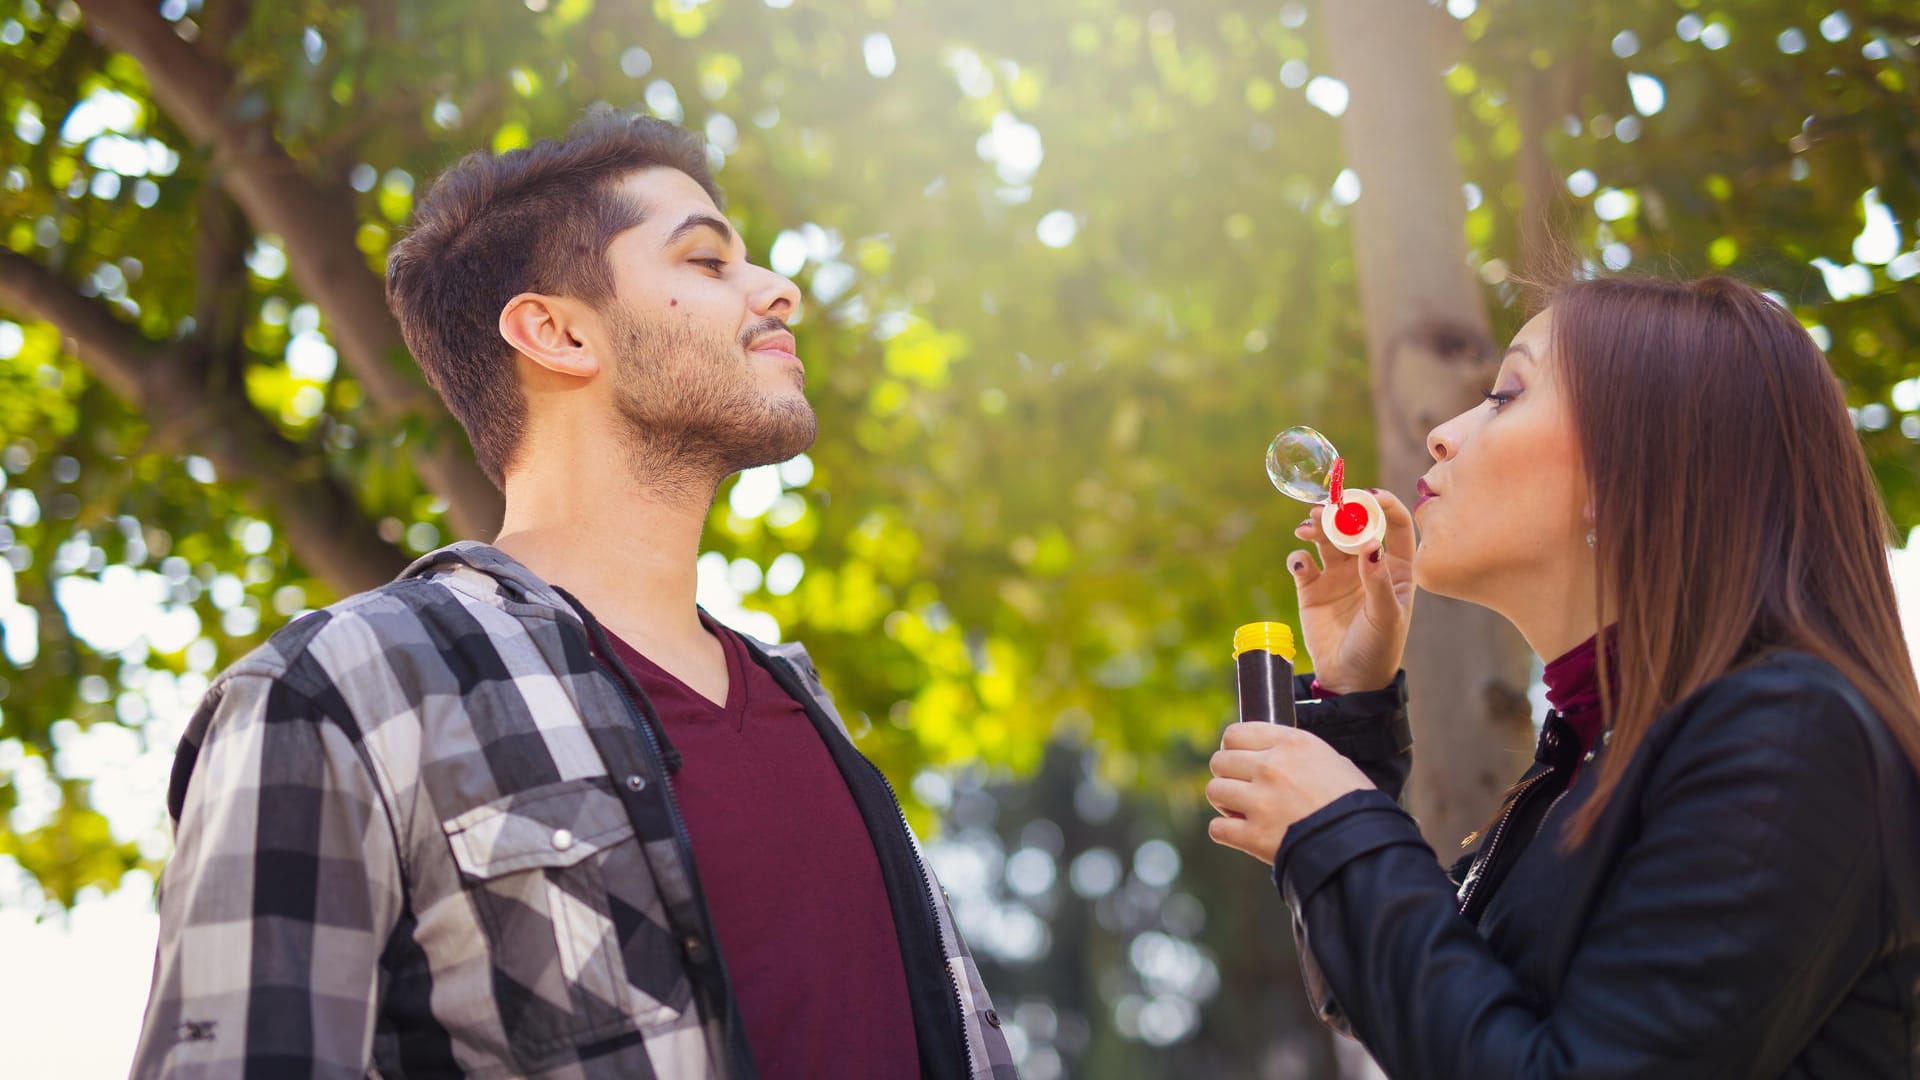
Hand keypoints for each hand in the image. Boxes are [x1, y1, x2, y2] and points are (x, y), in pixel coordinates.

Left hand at [1207, 722, 1371, 864]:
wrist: (1364, 845)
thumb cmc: (1354, 803)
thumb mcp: (1332, 760)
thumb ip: (1297, 753)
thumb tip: (1275, 753)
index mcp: (1291, 743)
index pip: (1234, 733)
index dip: (1233, 748)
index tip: (1239, 759)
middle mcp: (1271, 767)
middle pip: (1219, 761)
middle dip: (1228, 775)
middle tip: (1242, 788)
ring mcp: (1260, 802)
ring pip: (1214, 790)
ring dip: (1224, 802)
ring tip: (1242, 810)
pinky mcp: (1254, 836)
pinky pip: (1217, 827)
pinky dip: (1226, 831)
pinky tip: (1242, 832)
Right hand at [1288, 487, 1415, 693]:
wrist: (1348, 681)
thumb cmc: (1378, 649)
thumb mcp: (1386, 616)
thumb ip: (1377, 580)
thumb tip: (1371, 543)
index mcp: (1395, 567)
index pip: (1394, 524)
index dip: (1383, 505)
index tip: (1366, 496)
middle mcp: (1366, 564)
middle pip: (1353, 525)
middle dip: (1340, 512)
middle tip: (1326, 510)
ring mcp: (1337, 575)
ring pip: (1325, 538)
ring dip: (1315, 528)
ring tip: (1307, 529)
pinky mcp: (1311, 588)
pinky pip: (1302, 562)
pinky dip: (1298, 557)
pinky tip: (1300, 564)